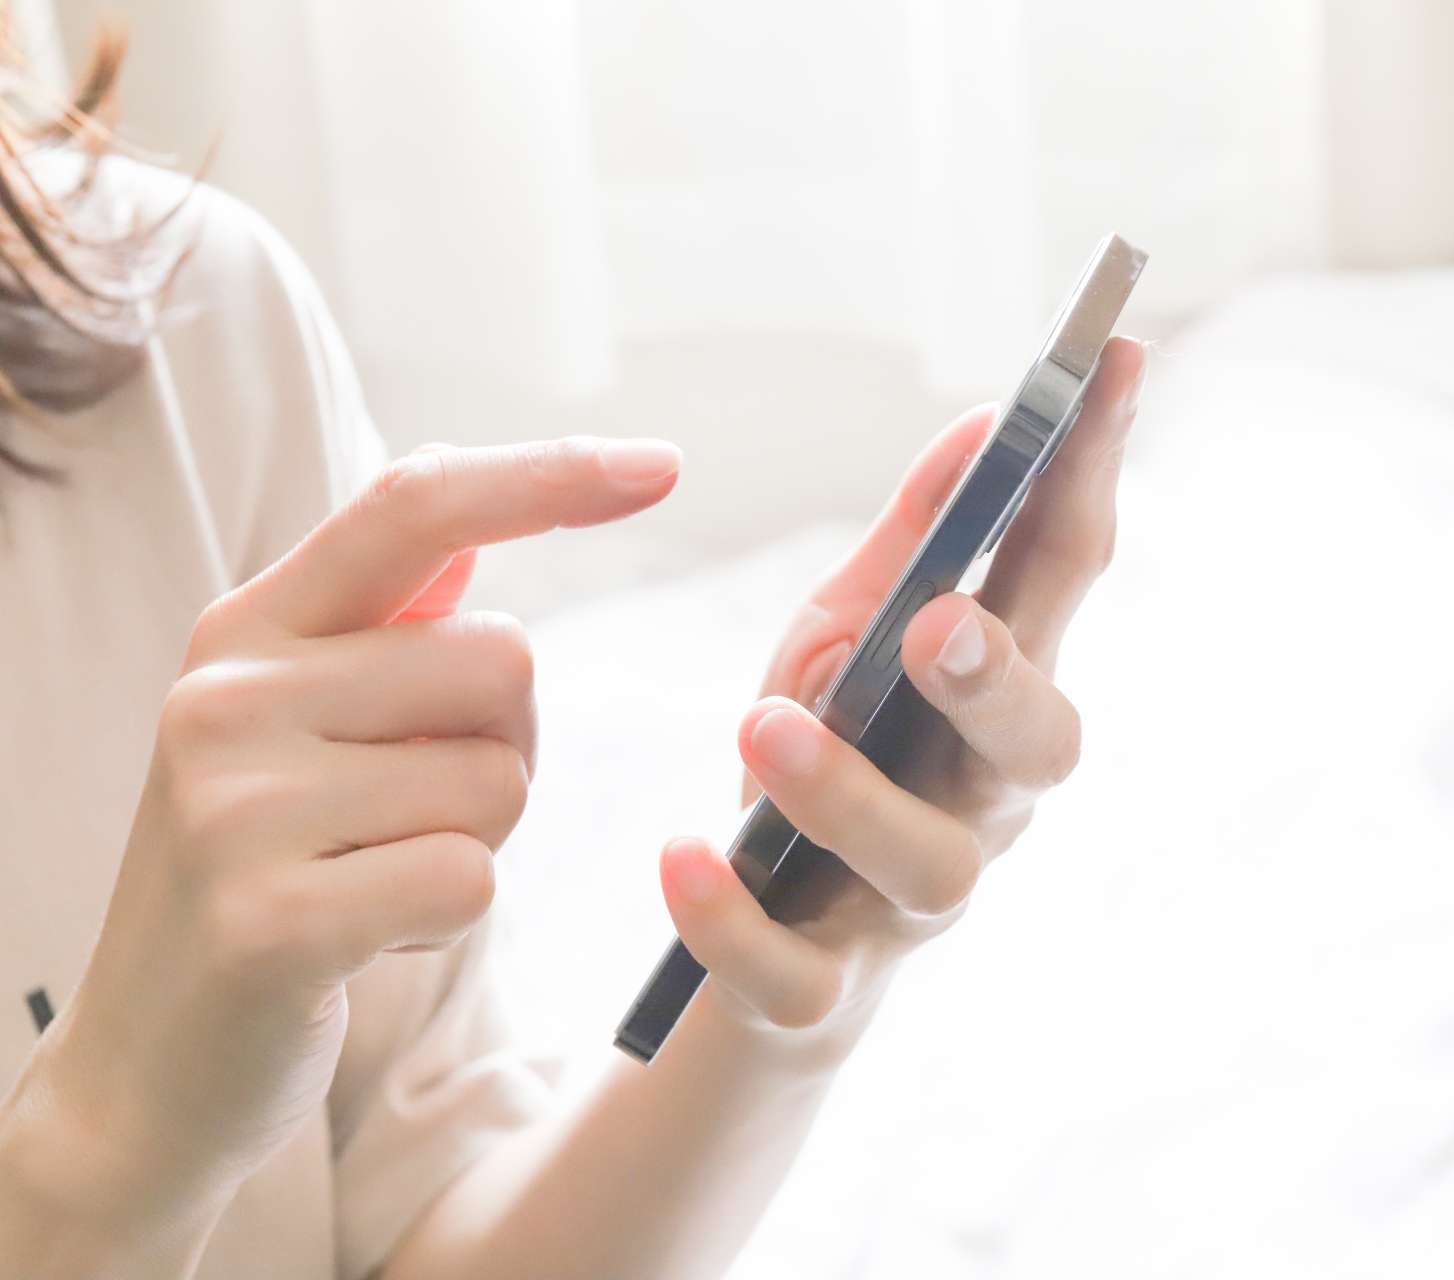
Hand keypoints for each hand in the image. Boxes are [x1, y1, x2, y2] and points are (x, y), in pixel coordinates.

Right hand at [0, 437, 678, 1272]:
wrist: (148, 1060)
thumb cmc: (268, 871)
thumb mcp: (294, 724)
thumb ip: (381, 622)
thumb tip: (476, 505)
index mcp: (246, 629)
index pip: (415, 507)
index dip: (548, 476)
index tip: (662, 464)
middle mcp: (228, 696)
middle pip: (506, 661)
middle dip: (505, 746)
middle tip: (408, 813)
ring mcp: (237, 808)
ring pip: (502, 779)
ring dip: (476, 839)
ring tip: (374, 876)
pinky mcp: (272, 921)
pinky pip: (472, 875)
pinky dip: (453, 915)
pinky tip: (370, 935)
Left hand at [659, 336, 1145, 1054]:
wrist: (763, 954)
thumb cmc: (823, 761)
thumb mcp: (847, 634)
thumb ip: (913, 542)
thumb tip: (984, 418)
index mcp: (994, 697)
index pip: (1061, 574)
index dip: (1091, 470)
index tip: (1109, 355)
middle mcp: (980, 800)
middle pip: (1039, 747)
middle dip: (1002, 681)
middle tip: (941, 623)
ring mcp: (905, 902)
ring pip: (928, 866)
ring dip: (852, 795)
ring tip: (768, 726)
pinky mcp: (820, 989)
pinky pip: (796, 973)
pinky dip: (735, 921)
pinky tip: (681, 856)